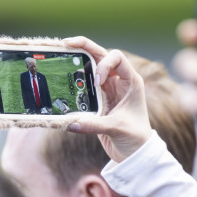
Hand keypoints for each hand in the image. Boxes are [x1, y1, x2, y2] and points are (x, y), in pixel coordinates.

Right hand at [62, 36, 152, 161]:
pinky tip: (62, 74)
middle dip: (85, 47)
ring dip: (78, 59)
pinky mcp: (99, 98)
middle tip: (67, 43)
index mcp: (131, 82)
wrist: (134, 153)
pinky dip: (74, 78)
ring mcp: (108, 89)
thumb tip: (70, 123)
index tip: (97, 82)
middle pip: (102, 55)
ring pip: (92, 66)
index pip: (117, 58)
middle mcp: (120, 81)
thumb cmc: (135, 138)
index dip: (104, 65)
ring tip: (61, 52)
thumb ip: (94, 125)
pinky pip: (85, 82)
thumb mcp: (116, 128)